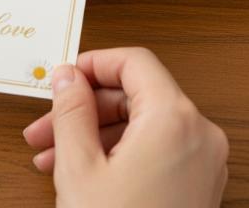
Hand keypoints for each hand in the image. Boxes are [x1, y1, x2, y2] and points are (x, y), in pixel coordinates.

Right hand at [23, 47, 228, 207]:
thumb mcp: (80, 168)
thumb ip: (72, 110)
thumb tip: (68, 75)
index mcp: (175, 119)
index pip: (135, 62)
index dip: (94, 63)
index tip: (63, 77)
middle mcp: (200, 134)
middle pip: (137, 95)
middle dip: (85, 108)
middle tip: (43, 127)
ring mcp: (204, 162)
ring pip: (143, 125)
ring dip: (95, 134)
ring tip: (50, 159)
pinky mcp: (199, 186)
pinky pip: (156, 150)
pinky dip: (120, 153)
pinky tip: (81, 173)